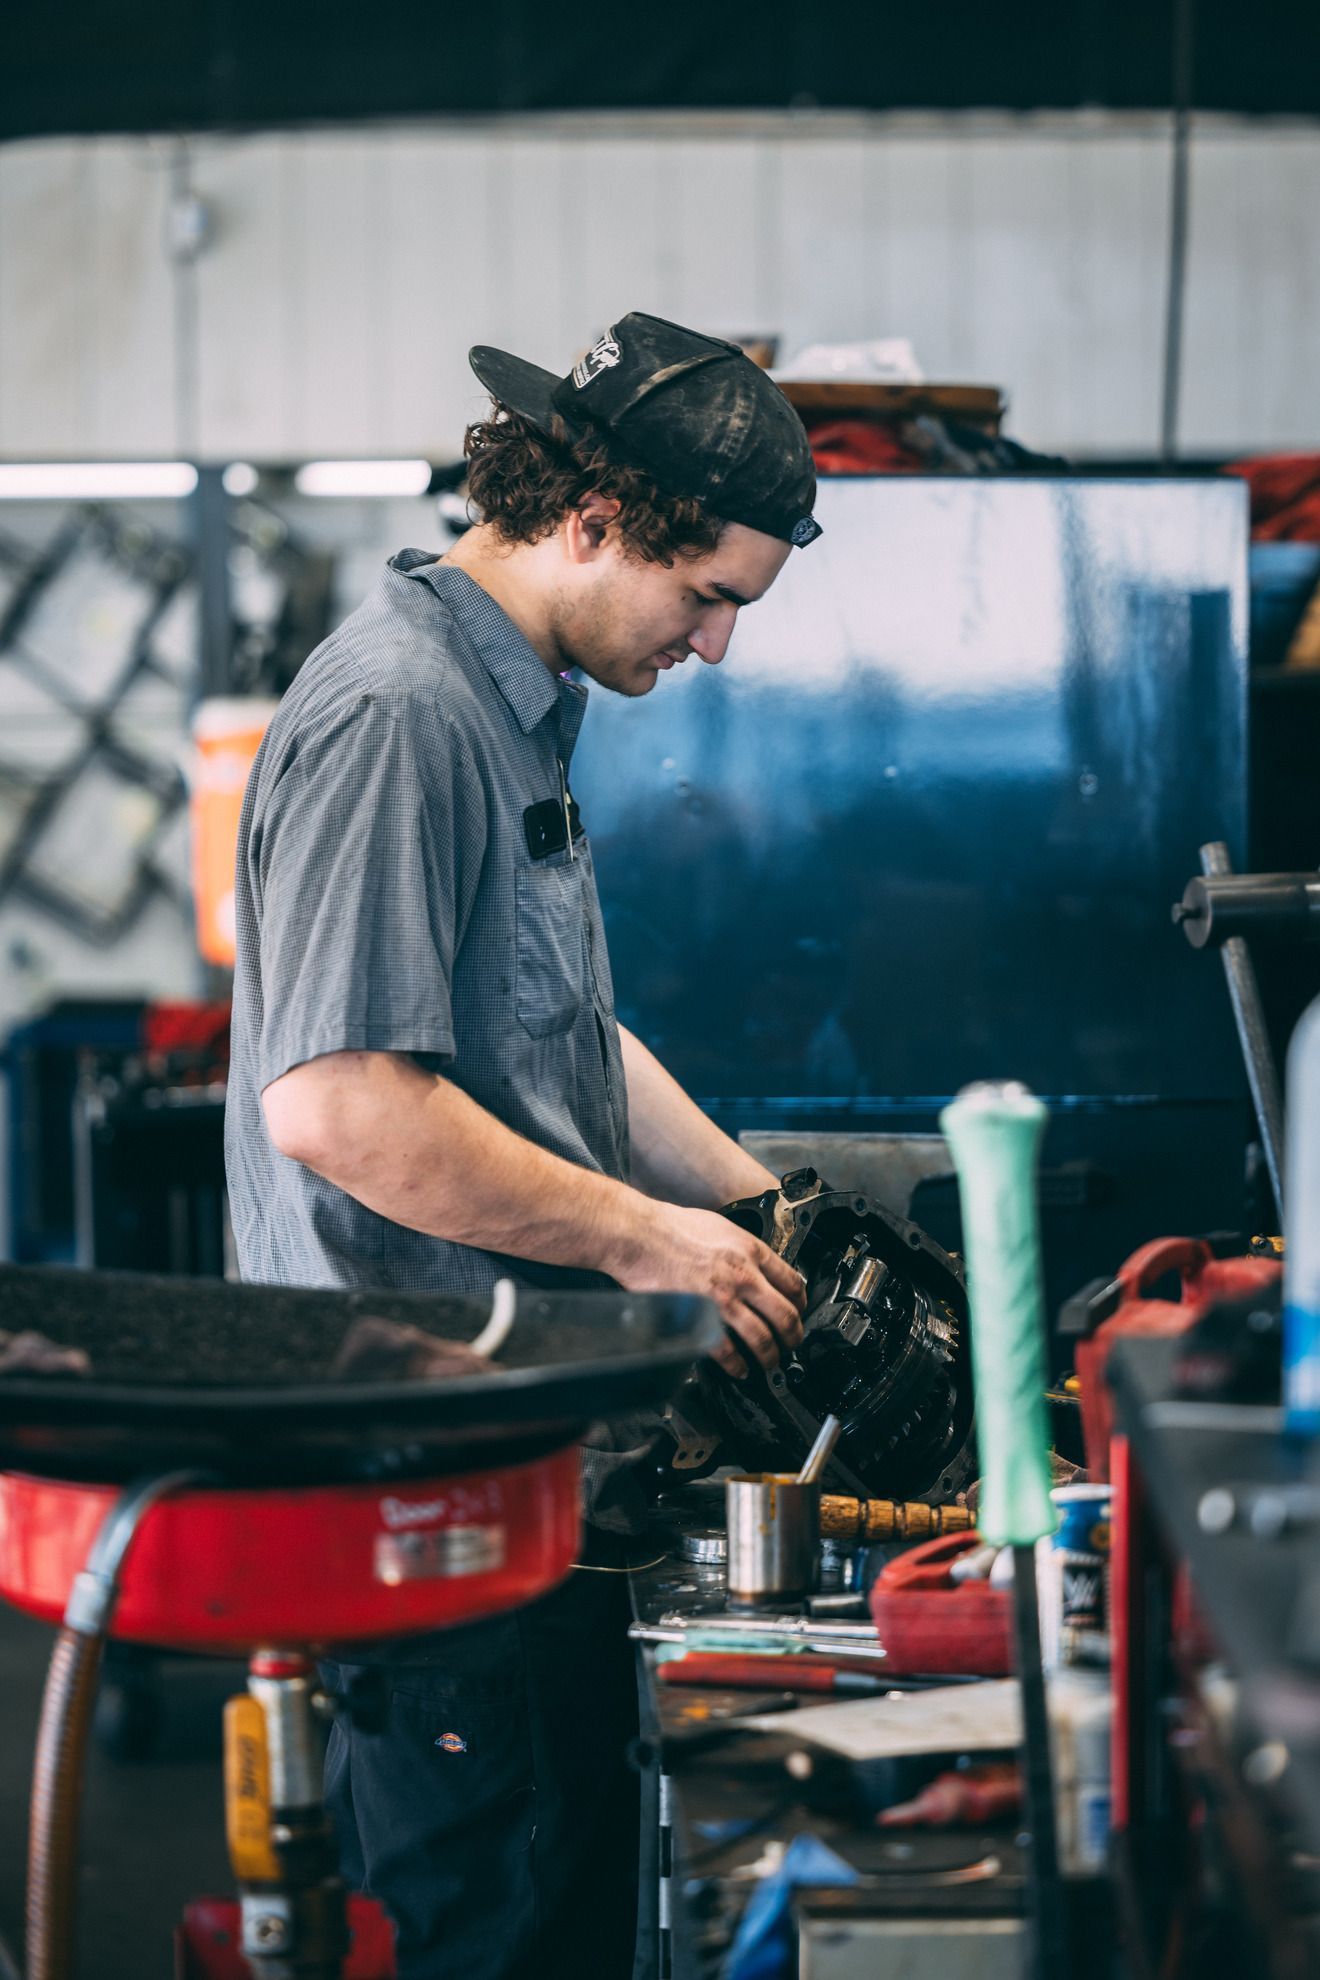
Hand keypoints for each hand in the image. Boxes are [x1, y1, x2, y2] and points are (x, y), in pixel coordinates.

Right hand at [613, 1203, 805, 1378]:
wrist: (639, 1235)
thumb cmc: (671, 1227)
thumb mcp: (720, 1226)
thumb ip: (742, 1248)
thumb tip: (754, 1263)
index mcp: (750, 1251)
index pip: (793, 1282)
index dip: (801, 1302)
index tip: (799, 1311)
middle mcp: (743, 1276)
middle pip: (786, 1315)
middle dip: (794, 1335)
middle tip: (792, 1342)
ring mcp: (723, 1300)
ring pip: (763, 1338)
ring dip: (771, 1356)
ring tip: (770, 1362)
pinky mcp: (702, 1318)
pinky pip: (728, 1351)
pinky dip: (738, 1366)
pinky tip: (740, 1370)